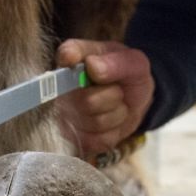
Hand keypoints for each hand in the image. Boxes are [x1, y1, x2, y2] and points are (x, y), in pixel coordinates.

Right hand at [55, 39, 154, 157]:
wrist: (134, 102)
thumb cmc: (128, 77)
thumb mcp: (133, 63)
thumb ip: (115, 62)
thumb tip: (92, 66)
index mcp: (74, 58)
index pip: (65, 55)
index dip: (71, 58)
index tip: (80, 61)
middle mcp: (61, 86)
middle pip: (86, 101)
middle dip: (113, 97)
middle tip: (117, 90)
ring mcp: (64, 114)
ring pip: (95, 122)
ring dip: (115, 115)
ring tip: (115, 104)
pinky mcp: (72, 137)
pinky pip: (96, 140)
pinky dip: (112, 133)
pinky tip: (110, 121)